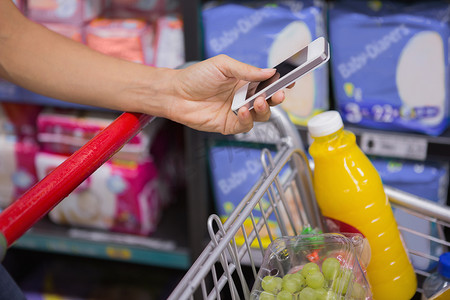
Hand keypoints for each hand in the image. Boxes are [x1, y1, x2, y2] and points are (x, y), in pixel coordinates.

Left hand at [168, 55, 285, 134]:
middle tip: (279, 94)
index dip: (281, 83)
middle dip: (277, 98)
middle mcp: (244, 96)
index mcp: (245, 80)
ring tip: (256, 101)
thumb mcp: (223, 65)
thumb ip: (247, 70)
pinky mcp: (230, 125)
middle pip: (269, 100)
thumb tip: (269, 71)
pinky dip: (248, 119)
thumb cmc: (196, 76)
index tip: (291, 81)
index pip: (268, 82)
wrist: (176, 94)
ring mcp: (238, 111)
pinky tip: (242, 110)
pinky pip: (246, 125)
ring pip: (261, 115)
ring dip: (263, 109)